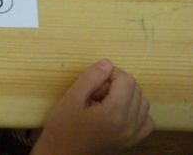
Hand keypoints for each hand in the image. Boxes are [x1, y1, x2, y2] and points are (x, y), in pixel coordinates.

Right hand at [33, 59, 153, 154]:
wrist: (62, 152)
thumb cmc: (63, 125)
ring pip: (143, 103)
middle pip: (136, 89)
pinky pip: (146, 121)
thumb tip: (107, 63)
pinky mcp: (132, 141)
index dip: (111, 73)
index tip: (94, 81)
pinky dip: (137, 111)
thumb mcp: (71, 97)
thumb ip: (90, 78)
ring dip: (127, 95)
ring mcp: (133, 135)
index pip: (126, 80)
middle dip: (117, 84)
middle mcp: (129, 125)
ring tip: (105, 101)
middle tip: (96, 92)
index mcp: (114, 113)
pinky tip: (120, 111)